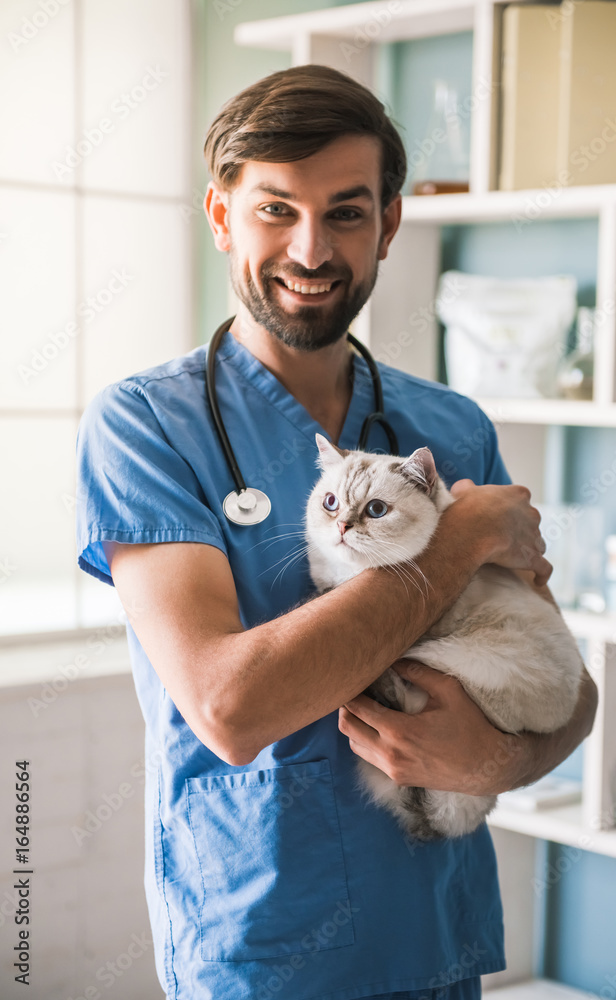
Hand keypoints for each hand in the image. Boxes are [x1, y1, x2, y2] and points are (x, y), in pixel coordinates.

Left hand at [338, 659, 523, 794]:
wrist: (488, 768)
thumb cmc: (471, 726)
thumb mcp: (448, 690)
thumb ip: (417, 672)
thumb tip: (393, 659)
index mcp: (399, 731)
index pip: (357, 708)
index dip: (349, 690)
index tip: (353, 676)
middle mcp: (391, 754)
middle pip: (348, 727)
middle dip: (345, 706)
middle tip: (355, 689)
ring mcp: (394, 770)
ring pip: (354, 745)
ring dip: (354, 725)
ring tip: (365, 707)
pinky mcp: (399, 779)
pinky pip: (370, 758)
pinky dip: (366, 741)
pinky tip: (379, 727)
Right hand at [448, 478, 551, 585]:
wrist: (471, 532)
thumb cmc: (466, 510)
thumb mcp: (463, 491)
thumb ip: (468, 487)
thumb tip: (466, 487)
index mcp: (518, 494)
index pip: (520, 500)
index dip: (510, 509)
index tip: (499, 517)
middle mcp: (531, 513)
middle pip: (531, 522)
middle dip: (522, 529)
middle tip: (504, 538)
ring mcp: (534, 536)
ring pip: (538, 543)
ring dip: (529, 550)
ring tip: (516, 559)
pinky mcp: (533, 557)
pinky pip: (544, 568)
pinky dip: (542, 574)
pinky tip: (538, 580)